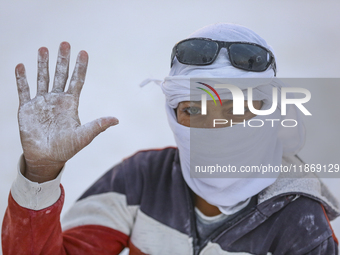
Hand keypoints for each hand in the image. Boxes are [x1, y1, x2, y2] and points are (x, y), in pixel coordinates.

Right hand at [16, 42, 118, 182]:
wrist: (46, 158)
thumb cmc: (67, 148)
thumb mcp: (84, 136)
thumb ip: (98, 126)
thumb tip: (116, 120)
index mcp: (71, 104)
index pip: (77, 81)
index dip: (80, 67)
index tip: (83, 52)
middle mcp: (57, 100)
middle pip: (61, 75)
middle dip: (63, 59)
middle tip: (64, 43)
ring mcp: (42, 102)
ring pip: (43, 78)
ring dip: (43, 64)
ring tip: (44, 48)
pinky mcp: (27, 108)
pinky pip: (24, 90)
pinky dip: (22, 79)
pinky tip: (21, 66)